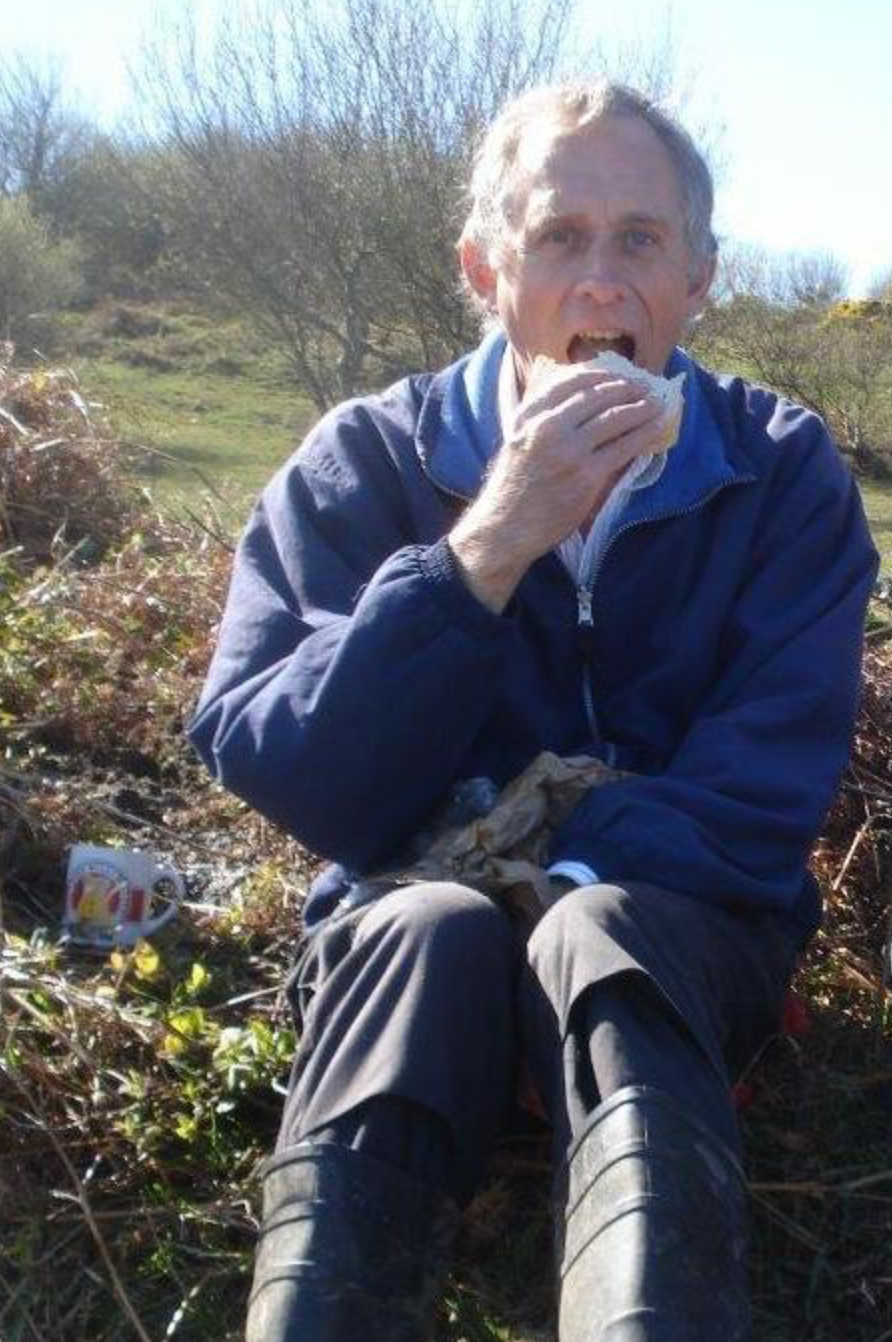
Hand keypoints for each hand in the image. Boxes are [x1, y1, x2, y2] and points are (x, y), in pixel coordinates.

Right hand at [449, 364, 669, 611]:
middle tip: (645, 386)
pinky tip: (658, 426)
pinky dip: (645, 433)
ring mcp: (568, 451)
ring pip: (614, 417)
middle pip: (596, 395)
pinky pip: (624, 446)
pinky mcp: (586, 475)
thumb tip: (584, 403)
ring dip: (641, 406)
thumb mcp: (517, 442)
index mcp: (529, 415)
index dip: (601, 374)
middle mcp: (547, 427)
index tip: (619, 374)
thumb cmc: (514, 489)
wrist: (506, 528)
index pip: (570, 381)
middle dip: (626, 387)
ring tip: (657, 403)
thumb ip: (541, 420)